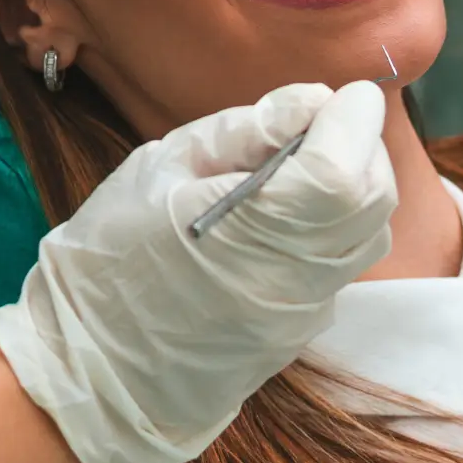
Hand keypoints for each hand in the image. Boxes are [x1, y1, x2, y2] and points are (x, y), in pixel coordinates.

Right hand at [0, 81, 396, 462]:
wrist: (91, 367)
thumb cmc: (109, 254)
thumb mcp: (160, 167)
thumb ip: (243, 131)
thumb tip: (313, 100)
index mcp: (247, 232)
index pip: (341, 171)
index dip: (353, 121)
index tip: (341, 94)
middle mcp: (291, 281)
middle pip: (372, 200)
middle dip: (360, 146)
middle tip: (317, 123)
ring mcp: (301, 315)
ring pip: (367, 234)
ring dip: (352, 186)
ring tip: (298, 166)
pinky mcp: (299, 333)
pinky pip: (340, 265)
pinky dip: (333, 225)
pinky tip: (283, 215)